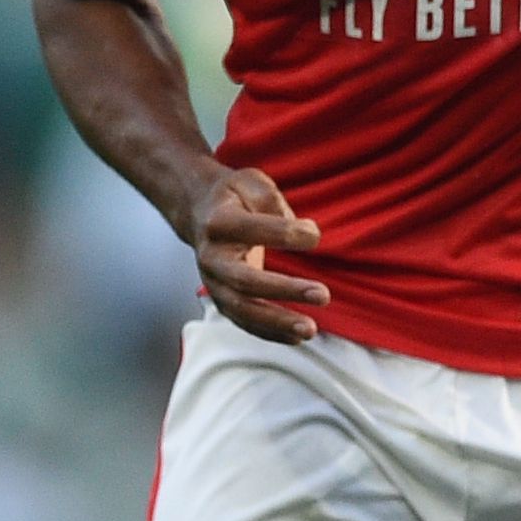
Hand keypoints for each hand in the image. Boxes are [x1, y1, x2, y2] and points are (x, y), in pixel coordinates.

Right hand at [188, 167, 330, 343]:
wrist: (198, 213)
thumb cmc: (233, 197)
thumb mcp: (250, 182)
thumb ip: (273, 201)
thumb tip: (304, 233)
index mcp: (219, 222)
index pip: (250, 229)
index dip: (284, 234)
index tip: (313, 235)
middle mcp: (211, 257)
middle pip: (245, 280)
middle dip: (285, 290)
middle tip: (322, 294)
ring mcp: (213, 282)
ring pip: (242, 309)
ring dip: (277, 322)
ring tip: (310, 329)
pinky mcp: (221, 299)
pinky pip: (244, 321)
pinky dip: (270, 333)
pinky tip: (297, 338)